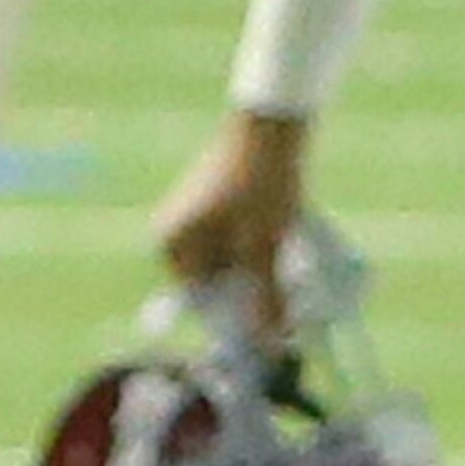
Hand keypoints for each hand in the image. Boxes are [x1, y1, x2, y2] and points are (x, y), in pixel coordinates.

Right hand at [154, 107, 310, 331]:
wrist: (272, 121)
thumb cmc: (260, 183)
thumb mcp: (264, 247)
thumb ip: (265, 298)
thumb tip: (270, 343)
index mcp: (171, 244)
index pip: (204, 302)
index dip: (240, 319)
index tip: (274, 332)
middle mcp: (174, 232)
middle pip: (219, 283)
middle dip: (254, 294)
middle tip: (291, 305)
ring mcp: (194, 215)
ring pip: (234, 262)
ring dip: (262, 272)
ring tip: (293, 273)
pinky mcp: (216, 202)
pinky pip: (238, 240)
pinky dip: (262, 248)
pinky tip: (287, 246)